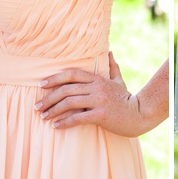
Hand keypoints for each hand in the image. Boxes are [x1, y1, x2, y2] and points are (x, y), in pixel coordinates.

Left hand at [36, 54, 154, 136]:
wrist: (140, 114)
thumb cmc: (126, 99)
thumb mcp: (119, 81)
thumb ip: (113, 67)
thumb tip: (109, 52)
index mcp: (98, 79)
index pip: (72, 74)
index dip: (54, 78)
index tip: (41, 85)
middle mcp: (97, 88)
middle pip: (66, 90)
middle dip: (49, 98)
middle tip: (37, 106)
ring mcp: (99, 101)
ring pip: (69, 103)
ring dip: (53, 110)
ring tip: (43, 117)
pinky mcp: (101, 115)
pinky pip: (78, 118)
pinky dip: (64, 123)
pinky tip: (56, 126)